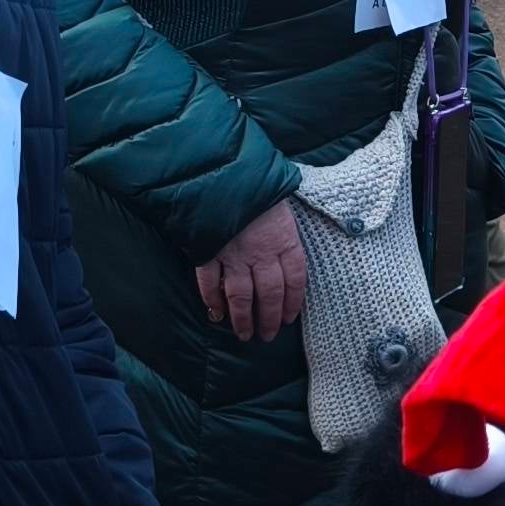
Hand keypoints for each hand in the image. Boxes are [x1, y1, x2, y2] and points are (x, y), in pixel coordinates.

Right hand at [196, 198, 308, 344]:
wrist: (223, 169)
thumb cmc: (257, 184)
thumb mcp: (283, 204)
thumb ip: (286, 232)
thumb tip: (288, 247)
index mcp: (285, 239)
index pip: (296, 280)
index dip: (293, 303)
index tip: (290, 318)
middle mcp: (262, 252)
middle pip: (270, 295)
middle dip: (269, 319)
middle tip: (266, 336)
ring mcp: (234, 254)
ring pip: (241, 297)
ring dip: (242, 319)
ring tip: (244, 335)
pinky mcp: (208, 251)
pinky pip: (210, 283)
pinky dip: (212, 301)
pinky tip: (216, 314)